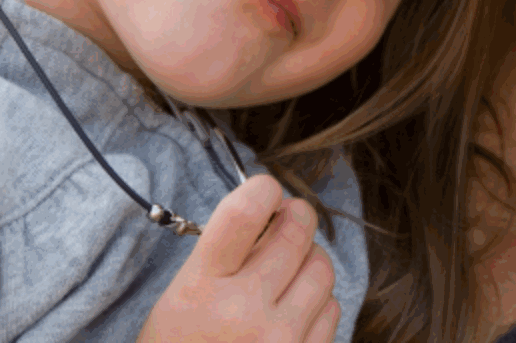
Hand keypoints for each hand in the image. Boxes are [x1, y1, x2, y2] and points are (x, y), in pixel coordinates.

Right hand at [138, 174, 339, 342]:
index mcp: (201, 287)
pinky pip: (332, 309)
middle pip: (296, 232)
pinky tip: (293, 313)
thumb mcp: (183, 295)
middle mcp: (243, 311)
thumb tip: (275, 209)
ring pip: (322, 267)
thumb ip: (225, 252)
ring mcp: (279, 341)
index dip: (263, 188)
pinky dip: (318, 303)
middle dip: (296, 216)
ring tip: (286, 275)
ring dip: (309, 262)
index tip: (266, 190)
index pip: (245, 212)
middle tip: (288, 219)